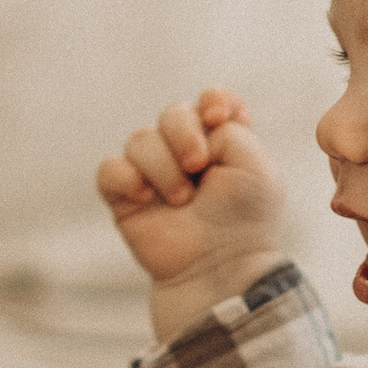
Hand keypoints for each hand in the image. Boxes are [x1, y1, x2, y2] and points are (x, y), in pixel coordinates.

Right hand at [97, 89, 285, 340]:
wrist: (218, 267)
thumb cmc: (244, 221)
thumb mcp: (257, 167)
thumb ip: (231, 130)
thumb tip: (191, 132)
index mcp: (224, 144)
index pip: (212, 100)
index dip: (212, 100)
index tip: (219, 118)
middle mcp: (188, 155)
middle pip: (172, 113)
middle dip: (183, 132)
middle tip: (198, 165)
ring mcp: (154, 175)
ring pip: (140, 139)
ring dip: (163, 167)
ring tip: (181, 200)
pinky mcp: (125, 199)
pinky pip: (110, 169)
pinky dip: (127, 179)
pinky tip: (145, 199)